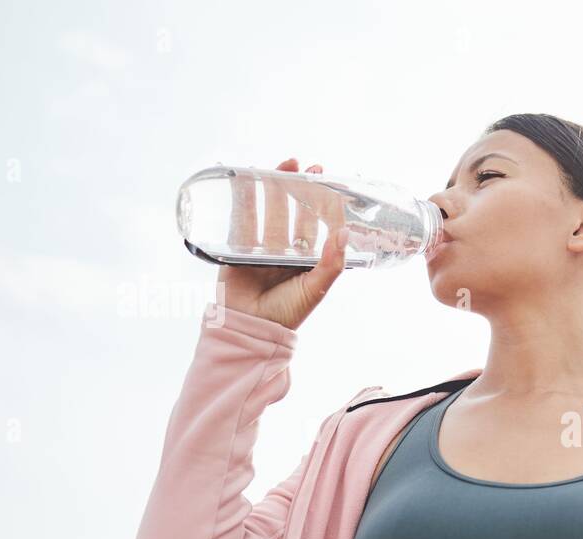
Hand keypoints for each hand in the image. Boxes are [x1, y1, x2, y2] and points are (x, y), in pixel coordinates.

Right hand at [215, 156, 348, 331]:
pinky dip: (246, 198)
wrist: (250, 328)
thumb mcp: (316, 288)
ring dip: (276, 187)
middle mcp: (285, 251)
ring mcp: (261, 247)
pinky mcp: (238, 247)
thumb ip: (332, 263)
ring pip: (270, 210)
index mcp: (306, 260)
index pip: (316, 226)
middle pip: (294, 212)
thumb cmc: (287, 313)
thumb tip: (345, 231)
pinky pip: (243, 218)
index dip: (323, 205)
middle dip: (301, 189)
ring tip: (286, 165)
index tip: (331, 183)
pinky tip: (250, 179)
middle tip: (310, 168)